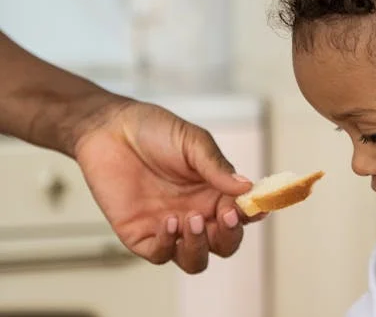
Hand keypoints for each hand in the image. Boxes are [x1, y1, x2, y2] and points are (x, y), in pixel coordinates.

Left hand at [72, 98, 264, 272]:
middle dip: (229, 236)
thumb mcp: (193, 142)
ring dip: (199, 247)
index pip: (242, 215)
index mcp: (214, 192)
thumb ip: (217, 167)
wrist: (110, 129)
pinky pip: (160, 254)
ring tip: (191, 220)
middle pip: (224, 244)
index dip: (251, 215)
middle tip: (224, 216)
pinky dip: (168, 245)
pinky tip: (168, 222)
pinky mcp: (140, 235)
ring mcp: (169, 227)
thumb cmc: (154, 131)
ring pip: (195, 259)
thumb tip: (247, 187)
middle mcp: (196, 213)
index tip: (253, 208)